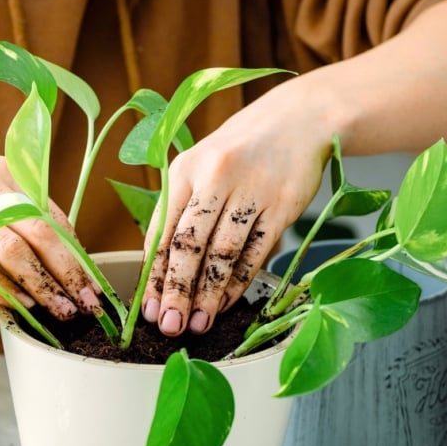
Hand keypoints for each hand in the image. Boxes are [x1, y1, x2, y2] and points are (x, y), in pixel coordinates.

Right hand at [0, 147, 98, 319]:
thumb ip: (13, 210)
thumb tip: (59, 252)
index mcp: (4, 170)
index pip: (52, 214)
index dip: (77, 251)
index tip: (93, 281)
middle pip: (40, 232)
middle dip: (69, 273)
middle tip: (88, 303)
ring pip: (11, 253)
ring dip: (40, 287)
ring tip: (59, 311)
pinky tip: (16, 305)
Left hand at [140, 85, 332, 335]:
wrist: (299, 119)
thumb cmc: (240, 150)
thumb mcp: (201, 166)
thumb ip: (181, 210)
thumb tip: (160, 270)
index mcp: (184, 169)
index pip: (161, 231)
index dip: (153, 275)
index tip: (147, 309)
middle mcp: (214, 178)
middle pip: (189, 245)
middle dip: (177, 292)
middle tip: (169, 326)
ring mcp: (251, 191)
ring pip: (222, 254)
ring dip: (208, 295)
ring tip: (197, 324)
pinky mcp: (282, 206)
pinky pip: (256, 252)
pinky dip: (238, 281)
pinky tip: (225, 303)